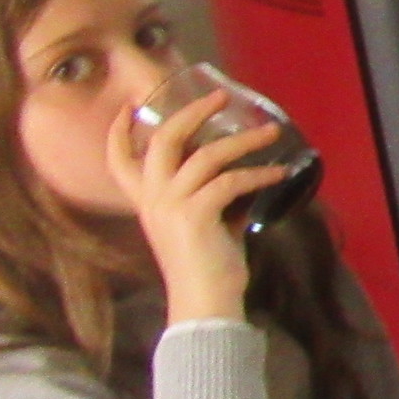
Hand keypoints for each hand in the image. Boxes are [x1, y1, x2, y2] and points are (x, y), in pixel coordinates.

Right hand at [105, 95, 286, 325]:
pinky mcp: (196, 214)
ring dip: (244, 140)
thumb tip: (237, 174)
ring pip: (206, 155)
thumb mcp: (199, 223)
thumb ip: (205, 196)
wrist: (204, 302)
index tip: (131, 106)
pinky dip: (260, 173)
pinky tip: (280, 171)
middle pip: (164, 139)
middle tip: (219, 96)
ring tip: (271, 132)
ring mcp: (171, 205)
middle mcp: (152, 199)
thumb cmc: (206, 266)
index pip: (119, 160)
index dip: (121, 131)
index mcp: (146, 201)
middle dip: (192, 112)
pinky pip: (231, 180)